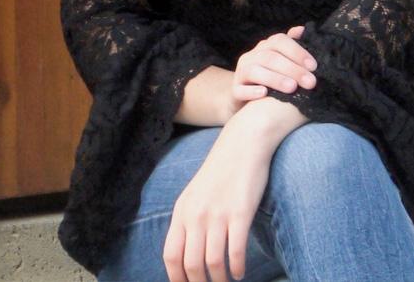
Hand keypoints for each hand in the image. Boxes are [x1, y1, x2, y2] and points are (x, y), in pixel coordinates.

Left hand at [162, 110, 279, 281]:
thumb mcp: (195, 196)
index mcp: (181, 212)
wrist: (243, 145)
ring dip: (220, 280)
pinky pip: (236, 251)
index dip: (177, 278)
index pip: (171, 256)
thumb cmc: (220, 173)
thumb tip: (186, 255)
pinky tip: (240, 273)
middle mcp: (195, 215)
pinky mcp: (240, 213)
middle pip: (191, 264)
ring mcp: (218, 215)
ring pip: (213, 263)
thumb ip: (189, 222)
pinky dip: (237, 268)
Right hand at [230, 25, 316, 106]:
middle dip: (292, 69)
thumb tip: (302, 30)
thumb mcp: (281, 61)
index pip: (279, 41)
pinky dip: (251, 91)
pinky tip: (264, 93)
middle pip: (270, 57)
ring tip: (292, 87)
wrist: (244, 99)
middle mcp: (251, 57)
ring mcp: (241, 73)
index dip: (297, 51)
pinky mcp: (234, 91)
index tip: (314, 66)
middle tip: (310, 82)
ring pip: (254, 71)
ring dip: (275, 79)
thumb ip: (292, 47)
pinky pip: (240, 90)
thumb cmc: (270, 78)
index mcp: (264, 47)